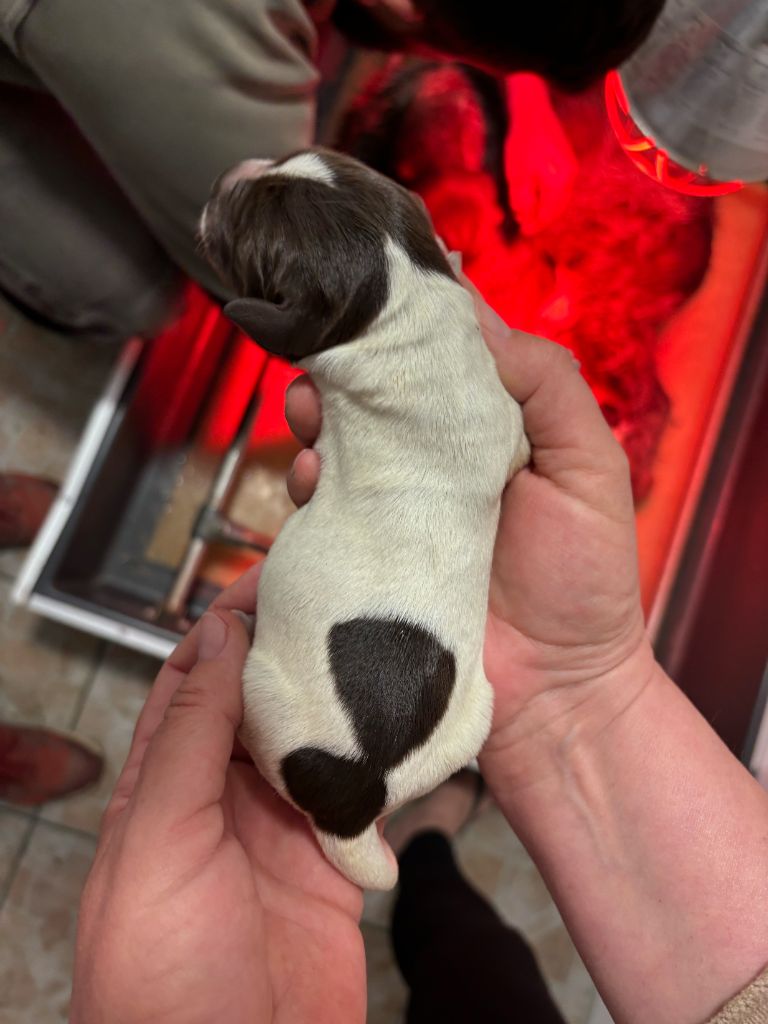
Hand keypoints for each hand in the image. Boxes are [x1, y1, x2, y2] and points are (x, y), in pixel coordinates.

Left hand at [71, 567, 364, 1023]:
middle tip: (336, 594)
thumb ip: (188, 740)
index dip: (224, 626)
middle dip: (289, 648)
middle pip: (256, 703)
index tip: (268, 575)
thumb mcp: (158, 842)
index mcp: (159, 788)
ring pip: (310, 742)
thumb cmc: (159, 980)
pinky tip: (399, 727)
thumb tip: (213, 640)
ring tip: (373, 641)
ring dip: (336, 700)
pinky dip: (377, 764)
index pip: (192, 682)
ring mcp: (277, 834)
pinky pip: (356, 798)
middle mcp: (219, 802)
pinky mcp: (329, 869)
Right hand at [284, 282, 653, 788]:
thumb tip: (477, 316)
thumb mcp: (589, 468)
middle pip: (374, 397)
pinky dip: (303, 488)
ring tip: (314, 428)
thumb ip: (546, 385)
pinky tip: (310, 484)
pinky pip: (318, 511)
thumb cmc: (584, 580)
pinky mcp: (363, 557)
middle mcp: (433, 462)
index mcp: (488, 430)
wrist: (556, 692)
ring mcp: (394, 510)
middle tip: (324, 372)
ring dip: (315, 425)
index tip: (370, 301)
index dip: (403, 326)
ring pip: (335, 446)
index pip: (438, 358)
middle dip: (342, 373)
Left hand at [504, 74, 577, 235]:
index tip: (524, 234)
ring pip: (559, 199)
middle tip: (526, 228)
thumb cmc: (523, 141)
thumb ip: (523, 200)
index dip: (536, 225)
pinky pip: (558, 188)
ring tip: (531, 216)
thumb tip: (525, 218)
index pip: (549, 213)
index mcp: (560, 183)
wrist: (532, 109)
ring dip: (545, 209)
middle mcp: (570, 178)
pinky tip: (538, 198)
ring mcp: (571, 169)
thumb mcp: (518, 174)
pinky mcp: (566, 161)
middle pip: (557, 208)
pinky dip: (548, 198)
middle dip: (542, 219)